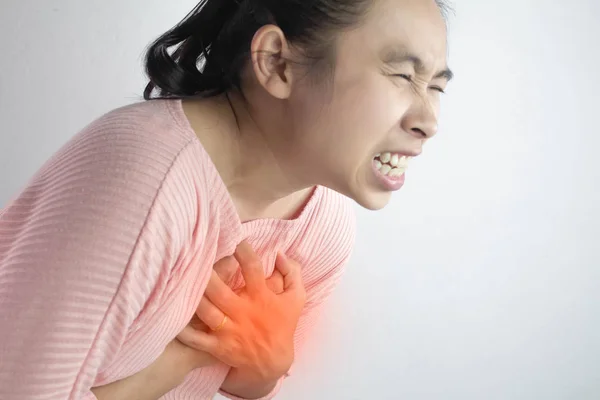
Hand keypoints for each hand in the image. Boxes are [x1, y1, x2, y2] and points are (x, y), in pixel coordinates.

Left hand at [178, 241, 305, 382]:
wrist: (273, 362)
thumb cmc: (283, 325)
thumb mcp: (296, 299)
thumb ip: (292, 273)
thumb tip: (280, 254)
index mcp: (261, 297)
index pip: (252, 269)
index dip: (243, 251)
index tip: (235, 238)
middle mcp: (243, 312)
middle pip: (221, 291)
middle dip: (207, 275)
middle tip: (196, 257)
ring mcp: (228, 330)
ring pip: (206, 312)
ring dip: (193, 297)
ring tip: (181, 280)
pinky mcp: (217, 346)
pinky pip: (196, 339)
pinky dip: (183, 330)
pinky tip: (173, 316)